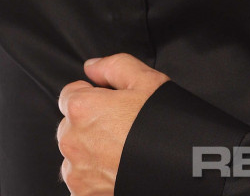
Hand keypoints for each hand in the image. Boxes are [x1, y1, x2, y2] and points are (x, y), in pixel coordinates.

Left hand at [56, 53, 169, 195]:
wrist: (178, 164)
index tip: (111, 101)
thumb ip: (114, 66)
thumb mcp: (146, 80)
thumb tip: (93, 67)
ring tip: (124, 146)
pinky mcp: (84, 194)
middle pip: (72, 124)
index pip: (70, 93)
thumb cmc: (163, 123)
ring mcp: (77, 172)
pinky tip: (120, 166)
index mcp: (83, 108)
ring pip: (76, 152)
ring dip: (92, 149)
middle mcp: (72, 140)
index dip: (94, 93)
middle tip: (123, 123)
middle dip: (91, 121)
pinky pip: (83, 178)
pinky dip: (96, 173)